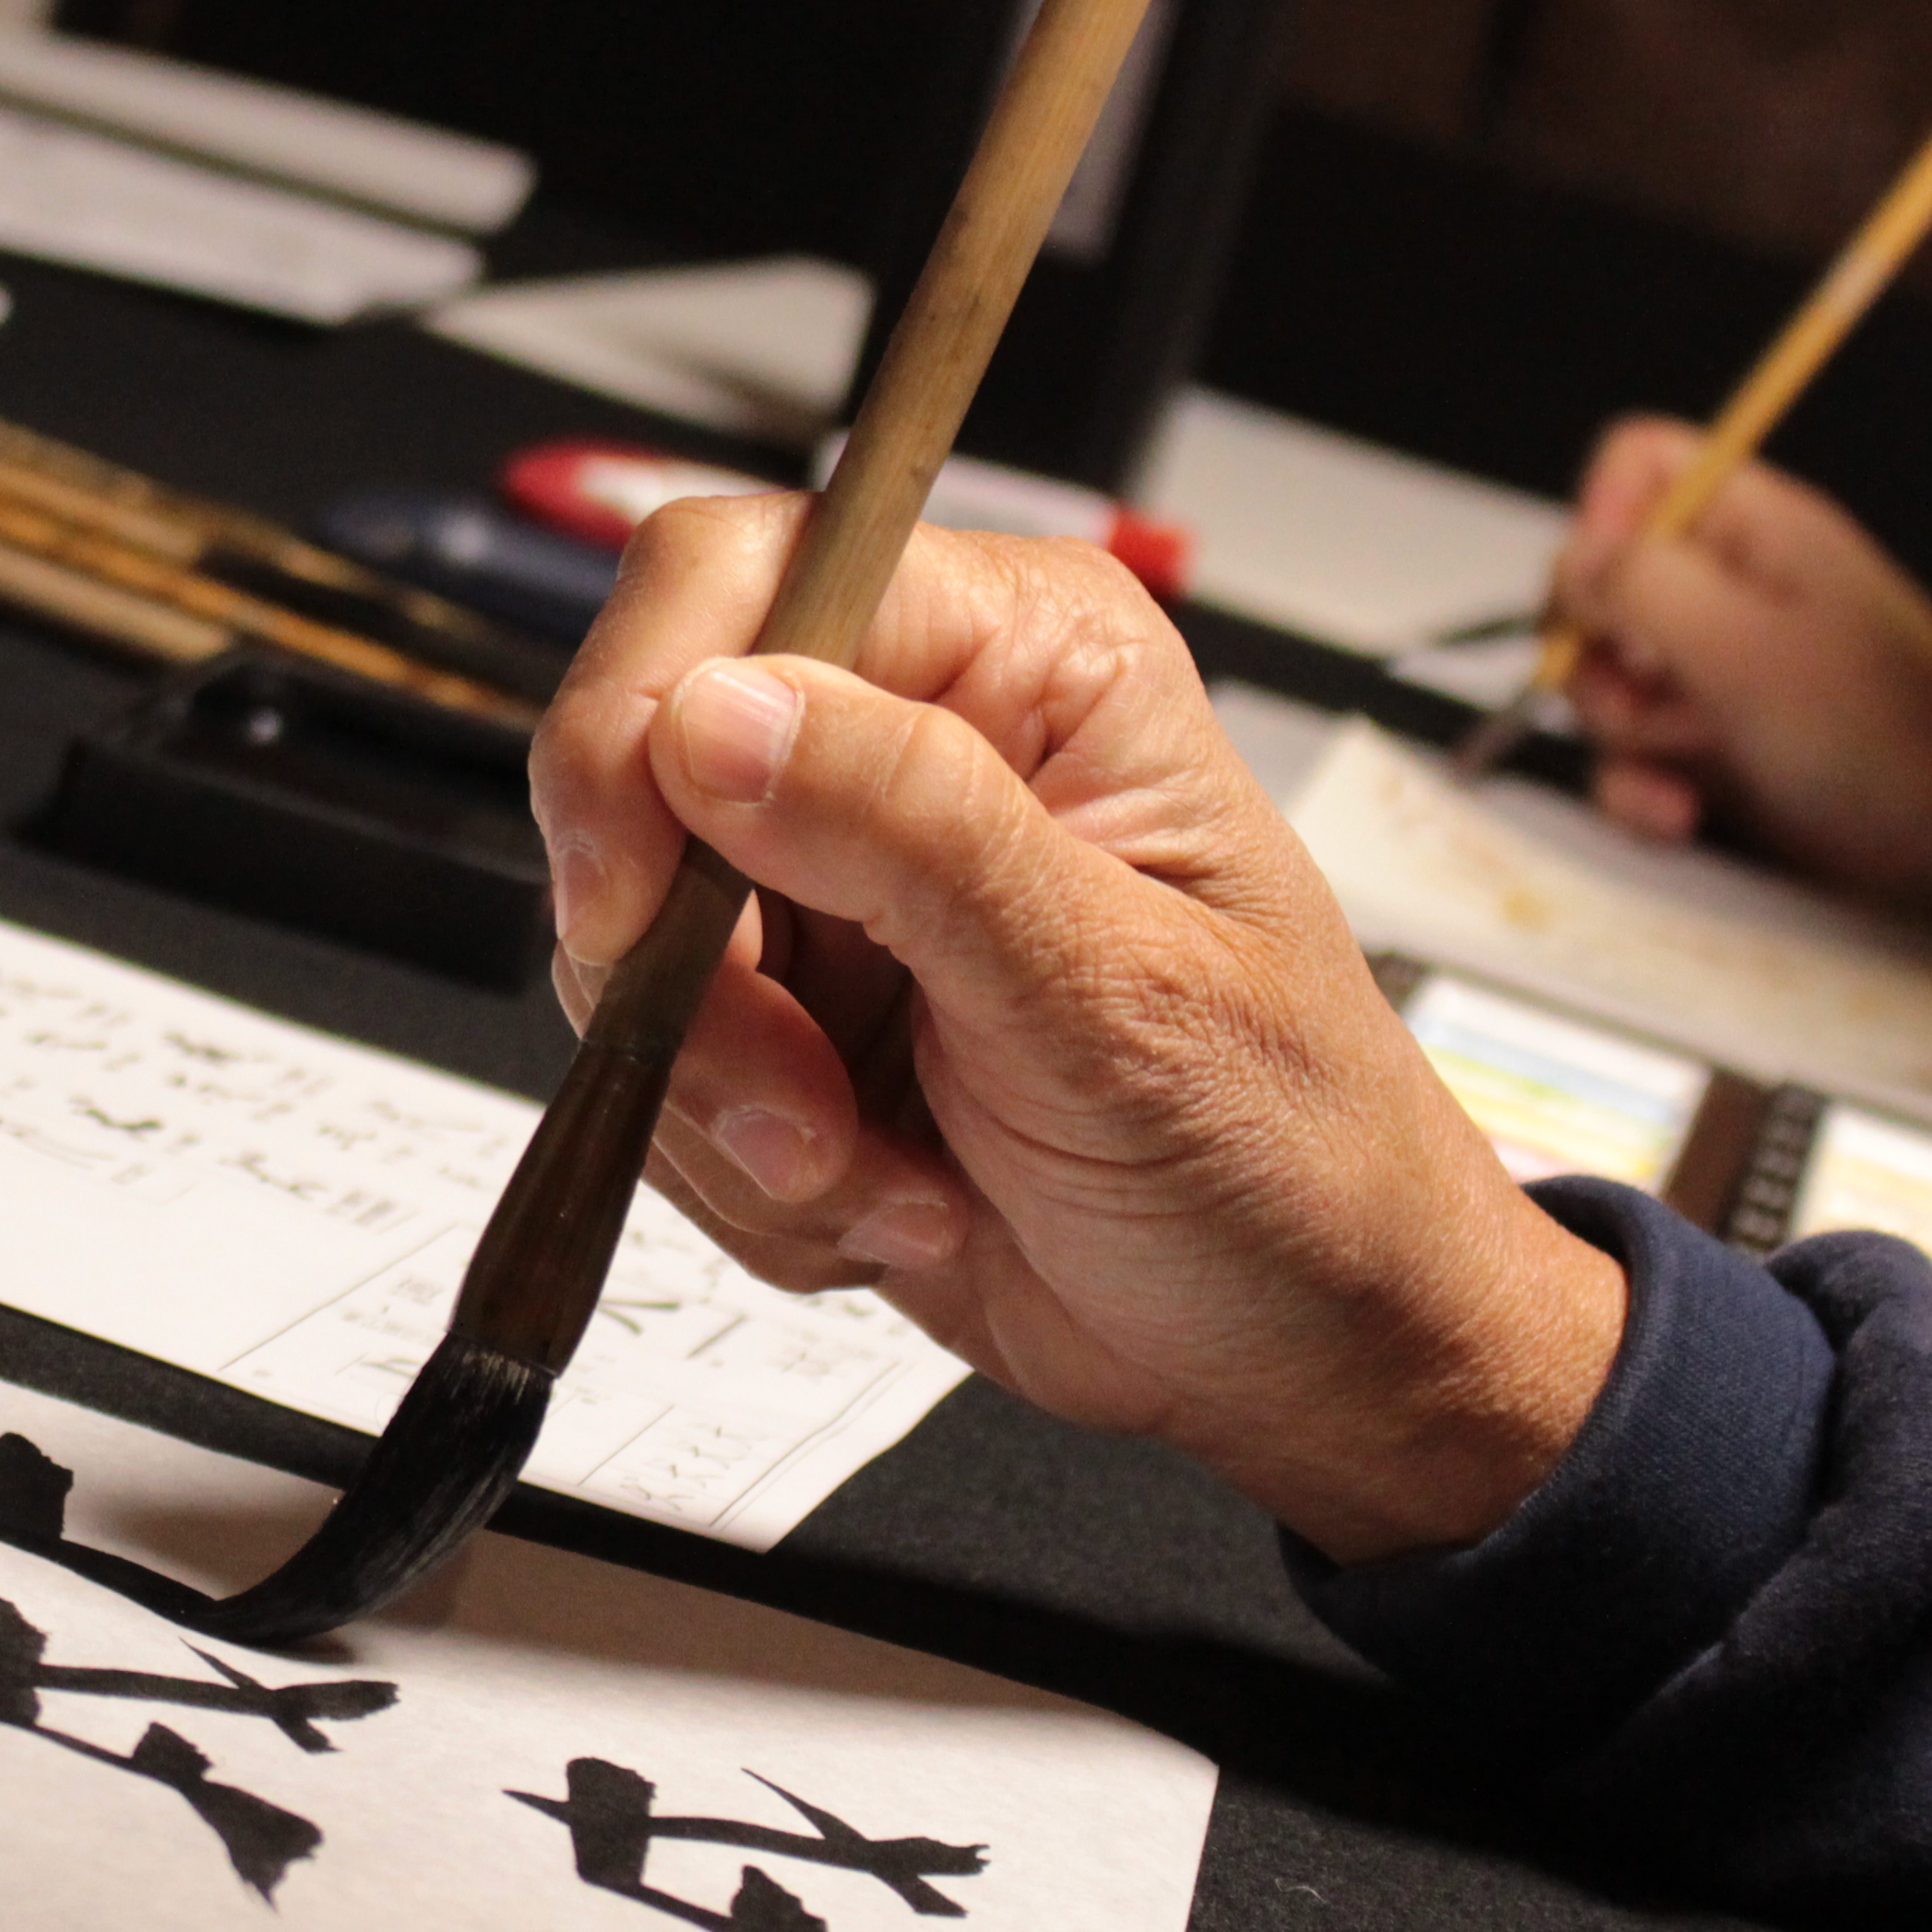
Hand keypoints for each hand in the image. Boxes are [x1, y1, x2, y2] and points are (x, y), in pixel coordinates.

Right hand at [532, 500, 1628, 1561]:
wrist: (1304, 1348)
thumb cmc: (1292, 1155)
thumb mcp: (1114, 995)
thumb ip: (913, 832)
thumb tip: (719, 711)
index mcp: (1018, 660)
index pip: (731, 582)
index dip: (638, 727)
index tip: (637, 907)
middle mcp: (910, 745)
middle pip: (638, 779)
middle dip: (698, 988)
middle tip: (806, 1117)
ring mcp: (837, 886)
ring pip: (627, 949)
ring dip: (731, 1107)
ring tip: (885, 1177)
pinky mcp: (793, 1017)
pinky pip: (656, 1073)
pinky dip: (748, 1176)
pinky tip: (891, 1199)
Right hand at [1552, 418, 1931, 905]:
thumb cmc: (1878, 736)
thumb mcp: (1742, 645)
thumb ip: (1638, 583)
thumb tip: (1570, 563)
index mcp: (1755, 531)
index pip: (1640, 462)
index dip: (1600, 516)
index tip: (1603, 597)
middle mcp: (1734, 590)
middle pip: (1600, 583)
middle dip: (1598, 654)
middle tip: (1643, 698)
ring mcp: (1724, 674)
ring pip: (1608, 681)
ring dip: (1624, 739)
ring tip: (1683, 777)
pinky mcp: (1720, 752)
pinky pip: (1635, 757)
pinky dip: (1642, 791)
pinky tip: (1682, 816)